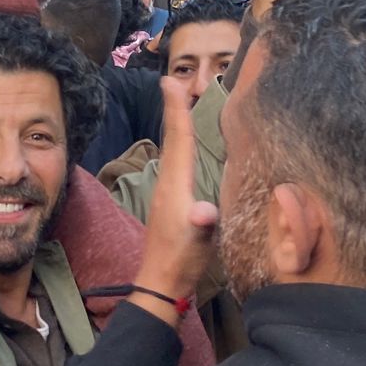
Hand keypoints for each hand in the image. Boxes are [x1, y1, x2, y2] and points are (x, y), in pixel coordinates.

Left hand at [133, 77, 217, 314]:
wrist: (160, 283)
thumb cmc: (181, 261)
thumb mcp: (198, 242)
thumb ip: (201, 224)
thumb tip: (204, 210)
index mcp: (175, 184)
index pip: (179, 139)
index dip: (177, 110)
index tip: (171, 82)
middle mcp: (168, 183)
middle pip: (173, 138)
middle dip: (174, 109)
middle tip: (172, 82)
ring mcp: (167, 193)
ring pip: (173, 150)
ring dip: (177, 126)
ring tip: (179, 105)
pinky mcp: (170, 203)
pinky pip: (176, 164)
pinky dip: (180, 146)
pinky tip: (184, 149)